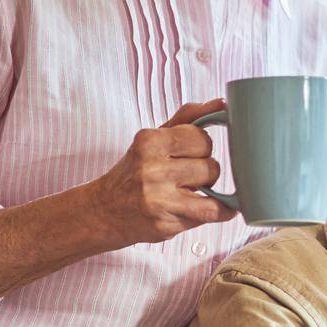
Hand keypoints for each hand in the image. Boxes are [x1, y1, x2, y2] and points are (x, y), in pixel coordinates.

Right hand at [85, 99, 236, 247]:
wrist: (102, 212)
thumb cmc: (133, 173)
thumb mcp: (153, 140)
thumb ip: (187, 119)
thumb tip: (220, 104)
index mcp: (148, 142)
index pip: (201, 137)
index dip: (201, 146)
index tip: (191, 153)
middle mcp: (151, 169)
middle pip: (209, 162)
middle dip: (205, 169)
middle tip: (188, 176)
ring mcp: (158, 198)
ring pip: (211, 184)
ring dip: (208, 189)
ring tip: (190, 191)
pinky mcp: (166, 222)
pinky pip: (211, 212)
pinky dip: (224, 211)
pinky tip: (223, 208)